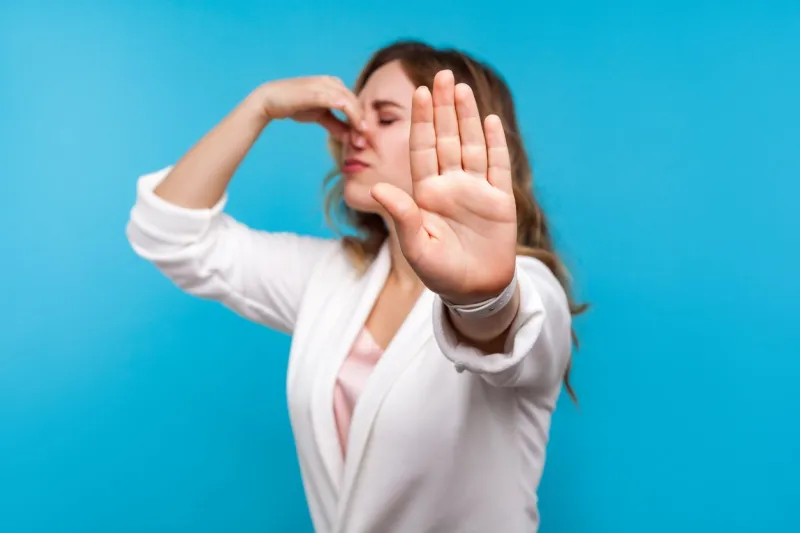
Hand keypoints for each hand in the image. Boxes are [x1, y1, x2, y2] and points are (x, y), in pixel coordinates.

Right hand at [257, 76, 366, 140]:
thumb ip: (335, 125)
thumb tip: (349, 137)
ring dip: (358, 121)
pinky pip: (340, 103)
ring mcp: (325, 85)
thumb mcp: (319, 116)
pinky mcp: (318, 92)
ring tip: (362, 137)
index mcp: (334, 85)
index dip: (361, 119)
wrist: (270, 100)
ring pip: (350, 102)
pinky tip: (355, 126)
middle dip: (362, 122)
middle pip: (355, 102)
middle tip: (365, 141)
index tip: (365, 137)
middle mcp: (332, 82)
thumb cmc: (294, 105)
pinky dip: (350, 115)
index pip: (354, 102)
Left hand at [370, 70, 517, 304]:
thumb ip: (402, 216)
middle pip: (446, 138)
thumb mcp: (416, 247)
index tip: (418, 92)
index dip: (421, 121)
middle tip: (441, 74)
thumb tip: (376, 190)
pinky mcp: (499, 199)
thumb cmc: (440, 272)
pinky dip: (494, 143)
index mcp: (427, 193)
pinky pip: (497, 165)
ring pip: (471, 145)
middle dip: (443, 107)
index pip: (422, 149)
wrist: (475, 291)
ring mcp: (475, 189)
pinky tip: (490, 120)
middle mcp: (450, 185)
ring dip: (467, 117)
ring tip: (461, 88)